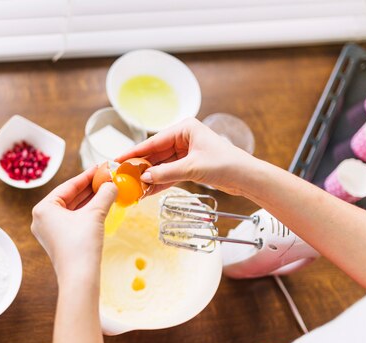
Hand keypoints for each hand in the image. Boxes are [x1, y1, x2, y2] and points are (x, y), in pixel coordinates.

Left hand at [31, 167, 116, 285]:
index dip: (86, 175)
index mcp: (43, 208)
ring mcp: (49, 231)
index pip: (68, 186)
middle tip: (106, 177)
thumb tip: (113, 184)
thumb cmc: (82, 244)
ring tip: (107, 189)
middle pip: (69, 197)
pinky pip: (73, 220)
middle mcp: (42, 219)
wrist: (80, 278)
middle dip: (89, 188)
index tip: (100, 167)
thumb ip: (104, 195)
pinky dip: (86, 212)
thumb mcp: (95, 214)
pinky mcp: (59, 241)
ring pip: (72, 209)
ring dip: (89, 200)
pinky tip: (101, 206)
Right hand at [117, 118, 258, 195]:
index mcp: (185, 128)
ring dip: (149, 177)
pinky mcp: (190, 166)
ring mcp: (186, 152)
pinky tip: (147, 191)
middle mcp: (184, 138)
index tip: (118, 159)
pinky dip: (160, 182)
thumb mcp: (192, 168)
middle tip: (123, 177)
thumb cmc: (225, 164)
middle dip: (141, 167)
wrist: (246, 177)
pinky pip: (170, 173)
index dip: (135, 152)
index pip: (153, 141)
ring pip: (161, 165)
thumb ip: (166, 173)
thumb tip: (144, 178)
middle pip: (155, 154)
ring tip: (133, 187)